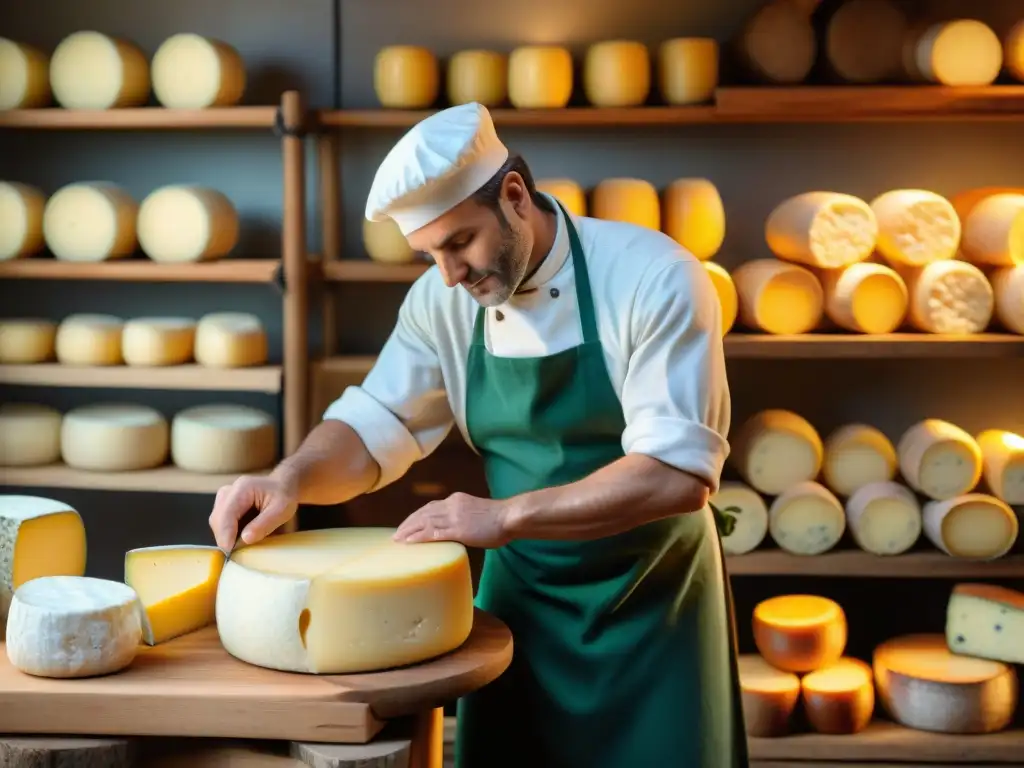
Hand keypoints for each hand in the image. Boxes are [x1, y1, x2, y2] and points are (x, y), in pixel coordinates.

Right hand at [209, 473, 298, 550]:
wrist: (282, 486)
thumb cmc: (283, 495)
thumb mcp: (281, 510)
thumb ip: (264, 524)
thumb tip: (245, 539)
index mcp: (242, 488)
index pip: (227, 514)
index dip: (226, 534)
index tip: (229, 552)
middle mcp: (228, 491)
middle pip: (217, 519)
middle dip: (225, 538)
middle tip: (238, 553)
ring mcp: (223, 498)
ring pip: (217, 523)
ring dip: (227, 536)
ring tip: (242, 545)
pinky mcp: (224, 506)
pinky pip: (221, 523)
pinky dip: (229, 533)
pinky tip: (242, 538)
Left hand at [393, 492, 510, 548]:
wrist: (509, 517)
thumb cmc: (499, 519)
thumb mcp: (477, 512)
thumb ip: (464, 518)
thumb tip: (457, 529)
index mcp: (456, 500)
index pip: (430, 507)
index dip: (416, 516)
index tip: (407, 524)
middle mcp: (451, 505)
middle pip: (423, 514)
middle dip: (408, 524)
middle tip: (396, 534)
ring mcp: (454, 517)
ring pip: (425, 523)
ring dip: (409, 531)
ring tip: (398, 539)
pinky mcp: (458, 530)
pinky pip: (434, 533)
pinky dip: (420, 537)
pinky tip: (410, 542)